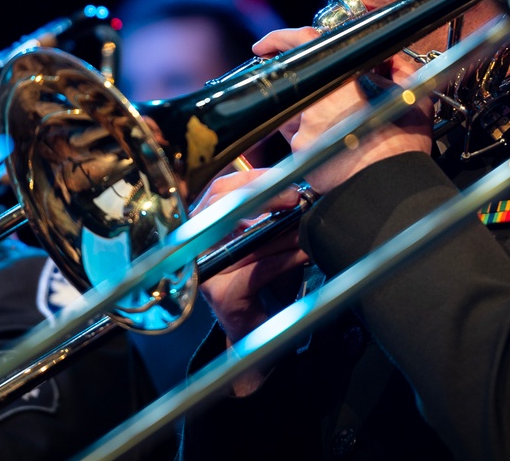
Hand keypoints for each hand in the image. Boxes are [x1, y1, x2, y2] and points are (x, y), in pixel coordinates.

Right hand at [192, 169, 309, 394]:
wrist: (259, 332)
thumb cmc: (264, 281)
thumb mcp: (268, 238)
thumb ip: (274, 212)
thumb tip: (299, 184)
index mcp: (207, 225)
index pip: (222, 188)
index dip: (253, 179)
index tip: (286, 177)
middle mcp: (199, 246)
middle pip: (225, 206)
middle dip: (265, 196)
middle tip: (297, 196)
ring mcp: (207, 272)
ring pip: (247, 239)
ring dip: (284, 230)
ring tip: (309, 223)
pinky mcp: (222, 296)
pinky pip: (258, 270)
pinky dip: (286, 259)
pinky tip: (304, 253)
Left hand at [255, 28, 433, 192]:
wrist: (391, 188)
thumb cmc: (403, 148)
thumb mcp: (415, 97)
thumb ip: (400, 69)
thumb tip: (389, 60)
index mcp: (340, 83)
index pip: (303, 44)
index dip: (280, 39)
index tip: (268, 44)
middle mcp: (315, 105)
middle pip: (300, 88)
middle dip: (312, 93)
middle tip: (338, 106)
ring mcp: (304, 131)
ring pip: (297, 115)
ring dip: (314, 118)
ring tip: (346, 132)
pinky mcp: (301, 154)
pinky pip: (301, 140)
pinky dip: (317, 142)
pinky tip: (340, 150)